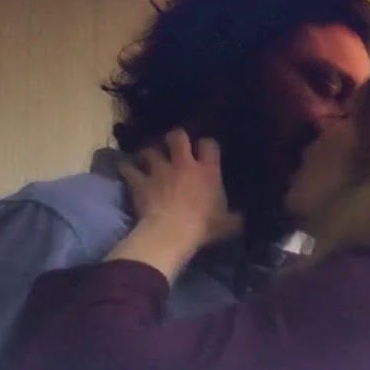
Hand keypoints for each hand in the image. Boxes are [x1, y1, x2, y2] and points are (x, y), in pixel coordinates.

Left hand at [117, 129, 243, 248]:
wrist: (172, 233)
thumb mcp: (229, 224)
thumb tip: (244, 217)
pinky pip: (128, 168)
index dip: (207, 144)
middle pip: (177, 136)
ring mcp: (159, 171)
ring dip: (148, 152)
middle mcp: (183, 164)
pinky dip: (126, 168)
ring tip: (146, 157)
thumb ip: (236, 217)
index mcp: (208, 171)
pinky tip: (125, 169)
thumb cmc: (204, 228)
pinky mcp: (140, 182)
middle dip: (174, 137)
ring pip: (150, 150)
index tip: (205, 150)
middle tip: (172, 144)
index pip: (210, 144)